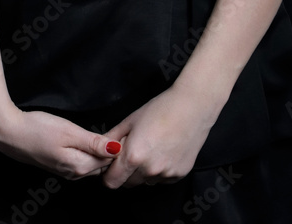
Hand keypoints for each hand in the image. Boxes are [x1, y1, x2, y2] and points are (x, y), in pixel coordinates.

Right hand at [0, 105, 123, 181]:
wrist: (9, 133)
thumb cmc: (38, 129)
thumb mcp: (70, 132)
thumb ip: (94, 142)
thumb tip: (117, 149)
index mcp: (80, 166)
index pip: (109, 160)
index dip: (118, 145)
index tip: (125, 131)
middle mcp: (74, 173)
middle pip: (101, 164)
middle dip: (111, 150)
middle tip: (119, 130)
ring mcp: (66, 170)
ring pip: (91, 163)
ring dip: (99, 151)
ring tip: (106, 132)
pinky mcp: (58, 164)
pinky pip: (81, 160)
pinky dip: (88, 151)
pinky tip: (88, 139)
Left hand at [97, 80, 223, 188]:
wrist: (192, 107)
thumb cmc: (160, 109)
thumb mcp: (130, 120)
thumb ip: (111, 137)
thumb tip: (99, 148)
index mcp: (134, 156)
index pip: (112, 182)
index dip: (109, 174)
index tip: (111, 165)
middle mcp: (149, 170)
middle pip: (128, 183)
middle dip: (126, 172)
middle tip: (133, 151)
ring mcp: (166, 174)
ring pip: (145, 181)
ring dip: (143, 171)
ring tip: (151, 148)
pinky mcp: (179, 175)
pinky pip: (161, 179)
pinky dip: (159, 170)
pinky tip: (164, 151)